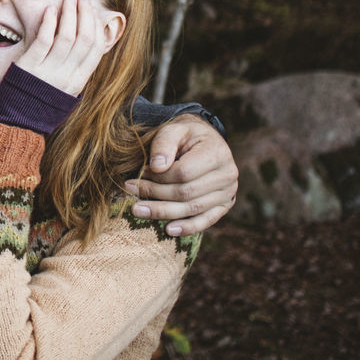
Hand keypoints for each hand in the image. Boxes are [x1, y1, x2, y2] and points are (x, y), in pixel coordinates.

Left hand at [13, 0, 112, 96]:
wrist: (17, 122)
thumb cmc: (41, 102)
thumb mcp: (66, 89)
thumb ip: (78, 68)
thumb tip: (90, 41)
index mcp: (79, 81)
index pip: (96, 49)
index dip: (96, 26)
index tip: (93, 11)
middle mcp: (67, 77)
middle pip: (83, 39)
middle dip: (85, 14)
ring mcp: (48, 72)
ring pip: (66, 37)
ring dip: (69, 13)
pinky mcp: (29, 67)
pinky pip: (44, 40)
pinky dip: (49, 23)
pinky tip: (50, 10)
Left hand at [124, 114, 237, 235]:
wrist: (204, 140)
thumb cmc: (186, 135)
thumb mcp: (174, 129)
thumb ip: (164, 144)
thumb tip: (156, 167)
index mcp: (217, 153)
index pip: (183, 172)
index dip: (159, 176)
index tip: (140, 173)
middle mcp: (227, 174)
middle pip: (187, 193)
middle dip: (155, 193)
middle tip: (131, 190)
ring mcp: (228, 192)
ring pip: (193, 208)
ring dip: (163, 211)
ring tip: (138, 210)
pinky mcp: (224, 205)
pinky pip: (206, 220)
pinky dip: (188, 227)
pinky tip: (168, 230)